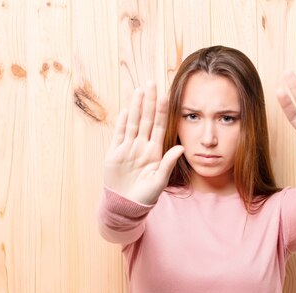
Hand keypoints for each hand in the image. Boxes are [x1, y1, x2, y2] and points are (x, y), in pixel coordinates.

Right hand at [104, 81, 183, 204]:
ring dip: (135, 107)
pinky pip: (119, 135)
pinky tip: (125, 110)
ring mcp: (128, 148)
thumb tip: (181, 148)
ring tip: (139, 91)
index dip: (162, 111)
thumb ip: (168, 163)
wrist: (126, 206)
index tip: (165, 95)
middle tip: (151, 83)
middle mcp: (141, 146)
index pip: (159, 126)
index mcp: (154, 152)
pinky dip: (122, 123)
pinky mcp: (114, 154)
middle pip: (145, 119)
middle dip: (148, 101)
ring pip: (132, 123)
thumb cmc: (145, 196)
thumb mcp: (160, 181)